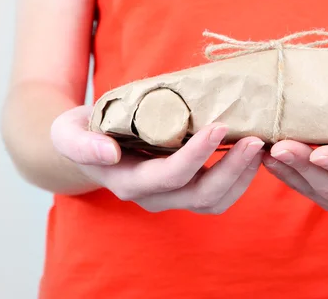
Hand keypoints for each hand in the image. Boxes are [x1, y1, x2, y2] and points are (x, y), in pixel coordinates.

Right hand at [50, 105, 264, 213]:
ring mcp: (172, 197)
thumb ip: (80, 143)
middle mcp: (153, 197)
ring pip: (215, 201)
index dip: (195, 155)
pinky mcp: (185, 190)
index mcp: (127, 182)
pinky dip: (240, 179)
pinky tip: (252, 156)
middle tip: (255, 139)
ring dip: (242, 177)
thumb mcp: (68, 132)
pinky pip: (218, 196)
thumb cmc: (83, 133)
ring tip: (260, 147)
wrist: (91, 146)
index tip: (218, 126)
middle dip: (232, 169)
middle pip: (201, 195)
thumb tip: (108, 153)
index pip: (168, 176)